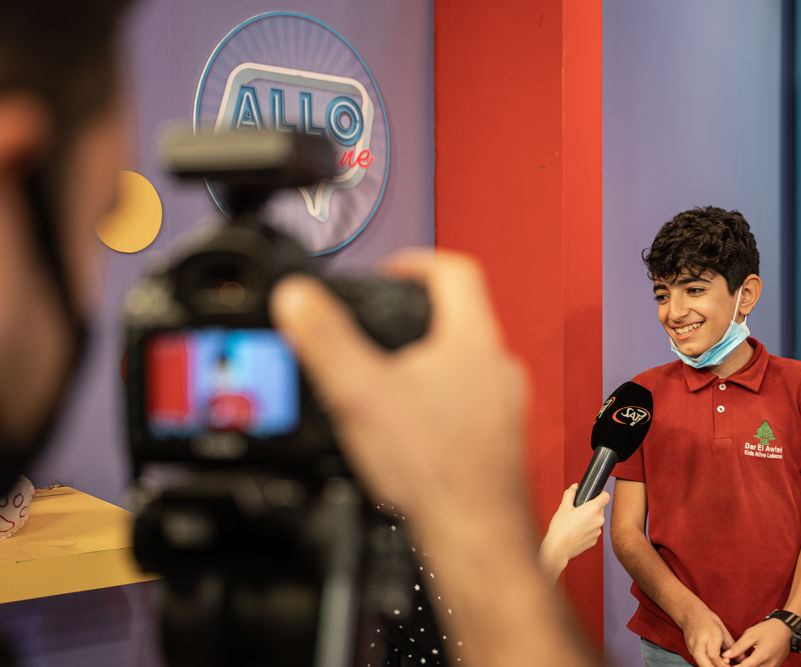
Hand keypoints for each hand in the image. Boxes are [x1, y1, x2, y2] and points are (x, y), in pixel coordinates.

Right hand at [270, 250, 528, 523]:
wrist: (473, 536)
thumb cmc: (434, 472)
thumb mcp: (359, 393)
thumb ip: (324, 340)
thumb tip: (296, 298)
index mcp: (473, 342)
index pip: (454, 271)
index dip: (414, 261)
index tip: (387, 272)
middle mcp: (497, 368)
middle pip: (459, 317)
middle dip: (413, 318)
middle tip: (377, 327)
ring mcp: (503, 406)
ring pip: (464, 363)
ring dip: (425, 363)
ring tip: (384, 379)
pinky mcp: (497, 440)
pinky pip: (467, 402)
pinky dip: (436, 402)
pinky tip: (406, 428)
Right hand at [539, 484, 608, 578]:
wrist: (558, 548)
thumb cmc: (560, 528)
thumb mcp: (563, 507)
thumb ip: (570, 494)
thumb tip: (575, 487)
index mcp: (593, 509)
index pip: (606, 496)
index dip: (600, 493)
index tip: (593, 495)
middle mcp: (599, 520)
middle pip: (600, 508)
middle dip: (591, 507)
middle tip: (577, 509)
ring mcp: (598, 532)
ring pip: (596, 520)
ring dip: (589, 519)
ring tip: (574, 522)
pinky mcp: (594, 541)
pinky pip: (593, 531)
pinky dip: (587, 529)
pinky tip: (575, 531)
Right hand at [680, 605, 734, 666]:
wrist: (690, 613)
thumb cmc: (708, 620)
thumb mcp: (723, 631)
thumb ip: (732, 647)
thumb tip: (743, 660)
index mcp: (710, 634)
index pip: (714, 655)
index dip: (722, 665)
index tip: (731, 666)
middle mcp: (699, 642)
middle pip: (703, 662)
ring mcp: (691, 646)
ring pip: (700, 663)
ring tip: (721, 665)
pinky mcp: (689, 650)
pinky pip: (698, 661)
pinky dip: (707, 664)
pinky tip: (714, 664)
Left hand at [721, 619, 790, 666]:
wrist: (786, 630)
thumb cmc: (768, 629)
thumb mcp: (751, 634)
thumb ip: (739, 646)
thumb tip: (726, 656)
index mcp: (762, 655)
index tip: (723, 664)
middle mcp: (769, 664)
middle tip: (728, 663)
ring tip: (736, 663)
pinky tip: (745, 663)